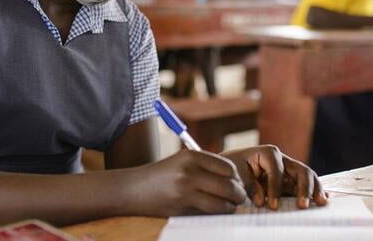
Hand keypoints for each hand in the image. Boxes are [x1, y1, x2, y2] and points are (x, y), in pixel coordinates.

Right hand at [127, 149, 245, 216]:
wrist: (133, 189)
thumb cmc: (163, 174)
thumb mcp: (183, 161)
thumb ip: (208, 166)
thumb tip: (236, 180)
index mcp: (191, 157)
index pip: (228, 168)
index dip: (237, 177)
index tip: (236, 183)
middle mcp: (188, 173)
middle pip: (228, 187)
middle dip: (239, 195)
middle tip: (239, 198)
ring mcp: (184, 193)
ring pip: (222, 205)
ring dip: (230, 208)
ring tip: (229, 206)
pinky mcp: (181, 211)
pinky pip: (208, 215)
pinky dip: (215, 215)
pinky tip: (213, 211)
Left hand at [222, 145, 327, 209]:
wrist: (232, 166)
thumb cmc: (233, 167)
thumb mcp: (235, 173)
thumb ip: (248, 185)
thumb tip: (261, 200)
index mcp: (267, 153)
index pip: (276, 169)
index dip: (276, 188)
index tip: (272, 205)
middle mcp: (282, 159)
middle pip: (300, 169)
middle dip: (304, 187)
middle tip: (302, 205)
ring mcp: (288, 169)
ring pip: (307, 176)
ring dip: (315, 189)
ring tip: (320, 202)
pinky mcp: (290, 180)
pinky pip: (306, 184)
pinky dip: (315, 190)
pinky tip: (323, 199)